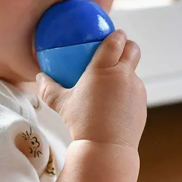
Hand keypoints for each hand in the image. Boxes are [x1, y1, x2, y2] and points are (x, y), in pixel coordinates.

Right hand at [37, 29, 146, 149]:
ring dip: (127, 72)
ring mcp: (136, 89)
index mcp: (104, 68)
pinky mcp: (142, 104)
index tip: (114, 34)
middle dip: (128, 46)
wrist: (106, 147)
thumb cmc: (81, 123)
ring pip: (134, 73)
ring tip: (113, 82)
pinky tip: (117, 103)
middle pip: (133, 49)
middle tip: (119, 49)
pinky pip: (135, 92)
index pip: (116, 41)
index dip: (117, 34)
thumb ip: (48, 89)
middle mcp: (124, 74)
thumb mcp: (61, 104)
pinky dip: (128, 92)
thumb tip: (39, 78)